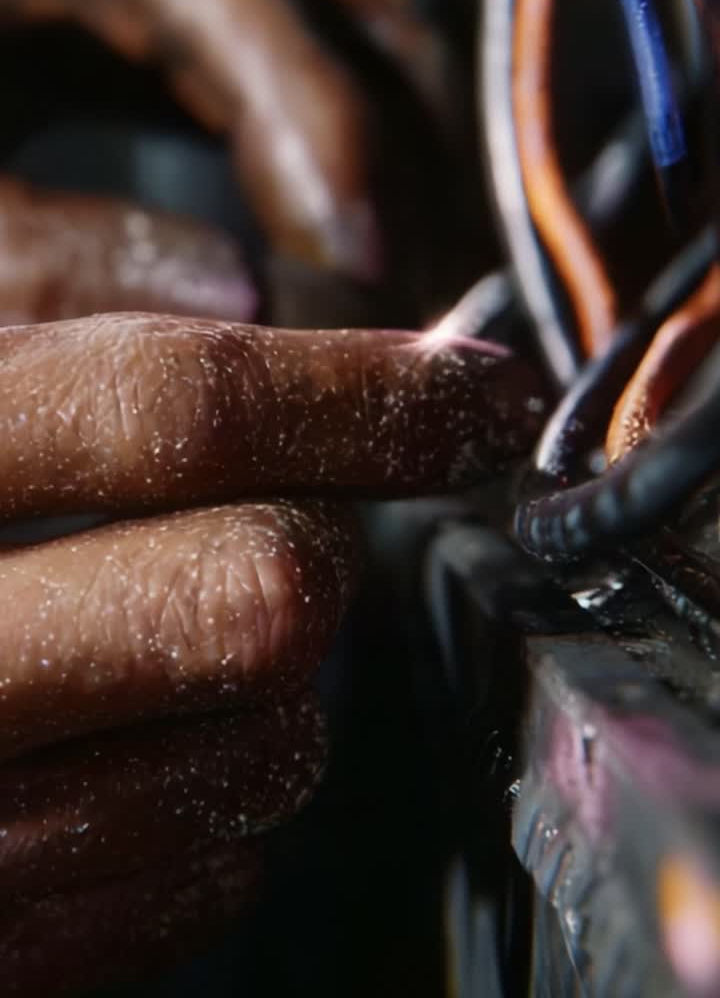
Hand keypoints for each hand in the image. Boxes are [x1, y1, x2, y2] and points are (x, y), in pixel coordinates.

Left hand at [0, 0, 470, 318]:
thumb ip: (59, 253)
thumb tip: (243, 302)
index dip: (314, 125)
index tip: (371, 261)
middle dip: (386, 140)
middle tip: (430, 284)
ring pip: (311, 7)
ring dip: (379, 133)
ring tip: (417, 262)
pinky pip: (273, 40)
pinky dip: (325, 129)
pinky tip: (346, 217)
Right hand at [0, 313, 544, 993]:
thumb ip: (40, 315)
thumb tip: (239, 298)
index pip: (170, 407)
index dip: (358, 388)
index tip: (470, 390)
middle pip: (259, 589)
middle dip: (323, 538)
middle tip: (303, 516)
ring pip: (263, 747)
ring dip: (280, 686)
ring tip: (192, 643)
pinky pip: (205, 880)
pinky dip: (220, 809)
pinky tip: (148, 754)